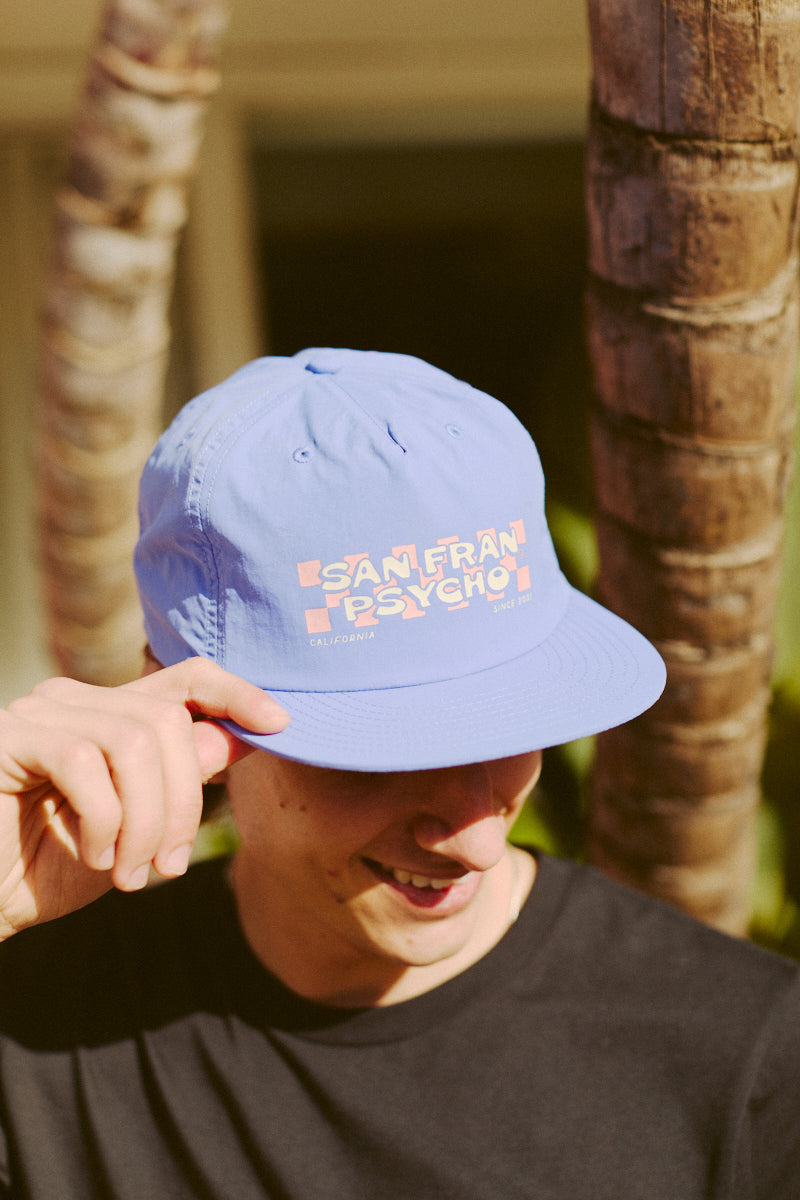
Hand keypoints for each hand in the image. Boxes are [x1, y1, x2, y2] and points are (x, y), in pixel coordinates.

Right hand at [0, 658, 288, 940]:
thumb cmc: (46, 871)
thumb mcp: (134, 830)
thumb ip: (179, 781)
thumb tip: (242, 737)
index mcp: (109, 715)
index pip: (186, 678)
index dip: (237, 692)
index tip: (281, 722)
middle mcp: (74, 700)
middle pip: (171, 720)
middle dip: (185, 802)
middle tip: (168, 869)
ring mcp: (39, 711)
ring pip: (138, 740)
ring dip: (148, 821)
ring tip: (131, 874)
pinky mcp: (10, 735)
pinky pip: (85, 761)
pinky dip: (105, 820)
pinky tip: (93, 857)